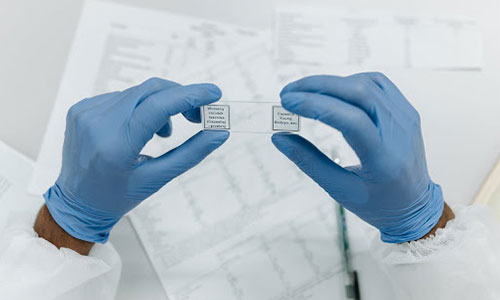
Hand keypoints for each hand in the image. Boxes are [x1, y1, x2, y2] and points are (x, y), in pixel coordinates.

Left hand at [44, 78, 228, 242]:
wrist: (76, 203)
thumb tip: (219, 133)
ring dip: (159, 105)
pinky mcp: (81, 108)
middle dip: (180, 98)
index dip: (190, 96)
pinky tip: (139, 128)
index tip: (213, 94)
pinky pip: (121, 97)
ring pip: (137, 93)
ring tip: (163, 133)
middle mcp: (97, 123)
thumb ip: (191, 154)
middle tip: (196, 116)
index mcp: (116, 146)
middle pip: (150, 91)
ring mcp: (86, 113)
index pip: (159, 106)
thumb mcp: (157, 179)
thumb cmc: (116, 197)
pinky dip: (138, 107)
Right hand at [272, 73, 443, 242]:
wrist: (415, 204)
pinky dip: (350, 82)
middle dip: (318, 86)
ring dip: (332, 83)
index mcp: (383, 159)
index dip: (316, 105)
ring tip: (306, 94)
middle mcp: (399, 132)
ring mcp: (406, 117)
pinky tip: (334, 92)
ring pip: (367, 83)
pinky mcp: (406, 110)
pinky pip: (377, 84)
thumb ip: (308, 161)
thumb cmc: (377, 203)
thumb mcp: (338, 189)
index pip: (350, 120)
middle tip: (288, 93)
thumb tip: (279, 137)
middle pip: (358, 92)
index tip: (288, 102)